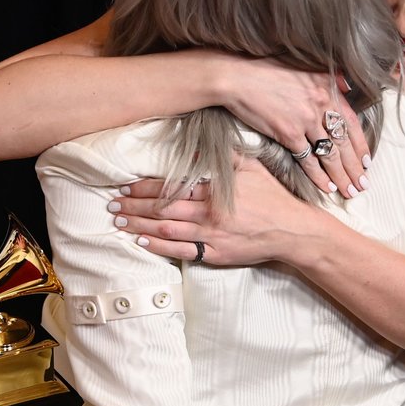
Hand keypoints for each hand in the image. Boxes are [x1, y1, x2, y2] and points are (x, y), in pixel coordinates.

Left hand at [112, 157, 315, 266]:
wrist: (292, 231)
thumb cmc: (273, 197)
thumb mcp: (251, 168)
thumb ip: (223, 158)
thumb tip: (195, 152)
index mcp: (215, 189)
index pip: (171, 186)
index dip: (145, 186)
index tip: (125, 185)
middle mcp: (209, 212)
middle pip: (162, 208)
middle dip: (134, 206)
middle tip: (112, 204)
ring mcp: (211, 235)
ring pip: (166, 229)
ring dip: (139, 225)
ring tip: (119, 221)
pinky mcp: (215, 254)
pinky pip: (181, 251)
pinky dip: (159, 246)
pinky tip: (142, 242)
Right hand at [216, 57, 371, 196]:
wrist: (238, 78)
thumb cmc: (267, 71)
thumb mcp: (304, 67)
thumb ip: (329, 77)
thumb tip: (347, 84)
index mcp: (327, 90)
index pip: (352, 123)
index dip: (361, 145)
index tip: (367, 161)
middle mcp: (321, 106)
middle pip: (344, 143)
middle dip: (355, 167)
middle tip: (363, 184)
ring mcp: (305, 121)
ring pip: (330, 154)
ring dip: (342, 176)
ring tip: (350, 191)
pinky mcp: (288, 134)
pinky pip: (308, 160)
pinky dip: (319, 176)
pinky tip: (328, 187)